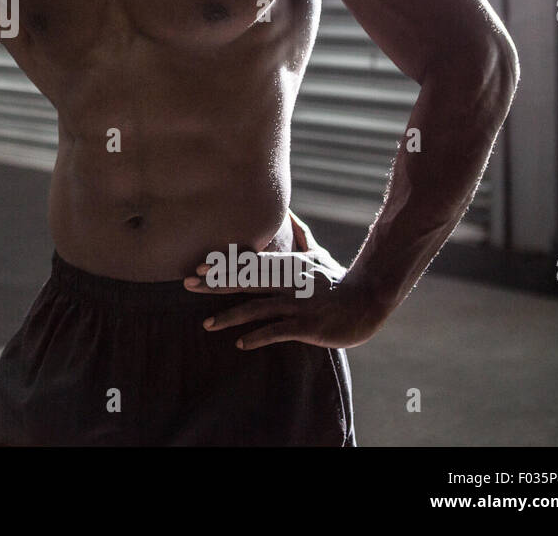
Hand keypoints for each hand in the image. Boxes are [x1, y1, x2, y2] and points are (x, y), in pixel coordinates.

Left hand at [184, 255, 388, 349]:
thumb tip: (289, 213)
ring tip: (207, 324)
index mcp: (287, 264)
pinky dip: (258, 337)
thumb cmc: (338, 279)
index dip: (223, 264)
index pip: (249, 263)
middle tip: (188, 284)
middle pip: (246, 280)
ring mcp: (298, 303)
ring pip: (258, 308)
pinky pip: (278, 331)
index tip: (199, 266)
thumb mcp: (317, 254)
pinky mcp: (308, 325)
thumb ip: (299, 237)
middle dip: (216, 283)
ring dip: (230, 316)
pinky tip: (241, 343)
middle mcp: (288, 281)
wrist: (369, 300)